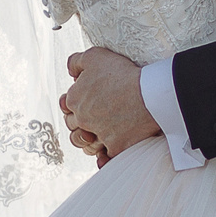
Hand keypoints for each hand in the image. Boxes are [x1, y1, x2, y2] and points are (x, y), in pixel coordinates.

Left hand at [61, 48, 159, 167]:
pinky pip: (105, 159)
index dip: (75, 103)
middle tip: (94, 118)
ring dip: (89, 141)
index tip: (86, 101)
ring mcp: (99, 135)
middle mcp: (83, 119)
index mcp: (75, 99)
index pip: (66, 105)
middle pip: (74, 126)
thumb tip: (70, 71)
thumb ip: (76, 62)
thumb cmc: (123, 73)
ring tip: (98, 136)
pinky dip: (104, 159)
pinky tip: (105, 156)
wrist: (149, 93)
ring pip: (85, 144)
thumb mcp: (95, 56)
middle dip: (80, 123)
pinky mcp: (116, 147)